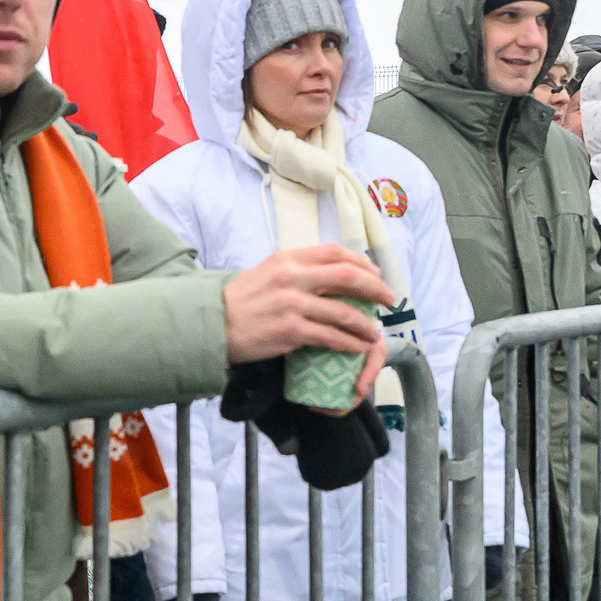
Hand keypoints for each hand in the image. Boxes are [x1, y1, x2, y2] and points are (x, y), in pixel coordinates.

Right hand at [221, 246, 394, 363]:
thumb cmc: (241, 300)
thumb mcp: (268, 272)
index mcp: (288, 258)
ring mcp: (292, 304)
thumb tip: (331, 274)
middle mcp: (292, 277)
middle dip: (375, 289)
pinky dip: (349, 343)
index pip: (336, 252)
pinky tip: (357, 348)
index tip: (375, 276)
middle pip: (348, 277)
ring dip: (365, 324)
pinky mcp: (290, 331)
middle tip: (388, 300)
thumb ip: (298, 269)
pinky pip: (330, 337)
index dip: (362, 263)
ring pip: (343, 312)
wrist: (213, 324)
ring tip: (373, 333)